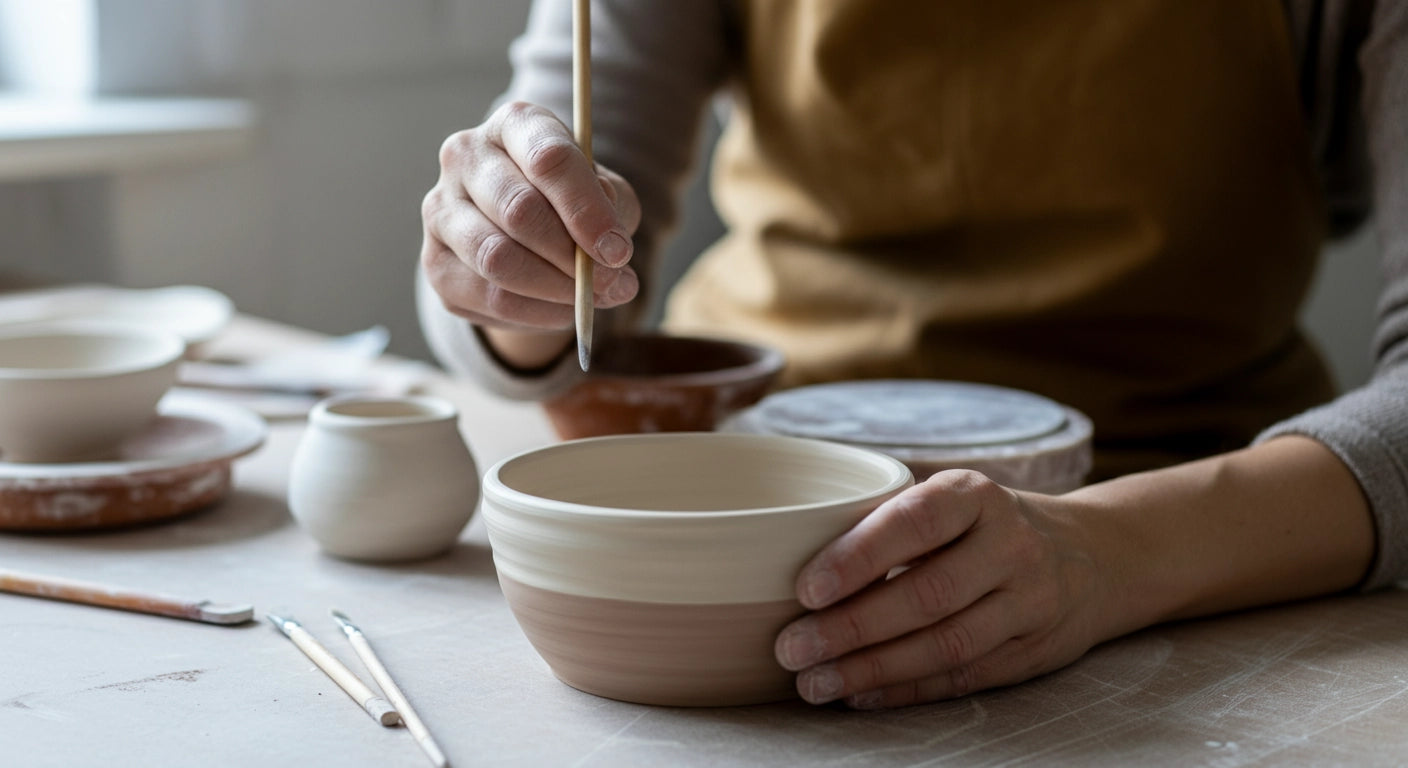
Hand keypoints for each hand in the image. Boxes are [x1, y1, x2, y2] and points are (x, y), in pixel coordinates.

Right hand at [420, 101, 641, 334]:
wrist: (527, 231)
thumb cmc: (570, 201)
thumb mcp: (603, 191)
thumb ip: (609, 206)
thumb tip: (607, 244)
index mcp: (514, 124)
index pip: (549, 158)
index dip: (586, 209)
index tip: (619, 250)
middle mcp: (465, 156)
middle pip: (519, 210)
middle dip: (572, 256)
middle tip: (612, 282)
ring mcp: (441, 209)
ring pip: (498, 259)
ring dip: (555, 288)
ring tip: (591, 298)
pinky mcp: (435, 262)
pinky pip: (489, 297)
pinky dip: (536, 313)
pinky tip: (563, 309)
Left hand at [774, 470, 1107, 708]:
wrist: (1090, 556)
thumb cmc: (984, 524)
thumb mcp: (951, 497)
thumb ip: (888, 515)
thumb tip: (788, 543)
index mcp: (976, 496)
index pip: (915, 522)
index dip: (859, 557)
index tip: (806, 588)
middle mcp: (1010, 545)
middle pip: (925, 595)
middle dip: (850, 628)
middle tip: (791, 647)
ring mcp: (1028, 602)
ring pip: (944, 644)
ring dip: (871, 669)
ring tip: (813, 683)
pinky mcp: (1032, 651)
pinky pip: (961, 676)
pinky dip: (905, 690)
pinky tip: (859, 695)